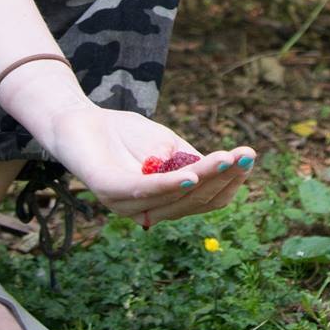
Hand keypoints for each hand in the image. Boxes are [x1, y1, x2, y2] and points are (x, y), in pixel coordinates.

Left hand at [41, 102, 255, 224]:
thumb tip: (221, 168)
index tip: (250, 158)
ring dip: (204, 176)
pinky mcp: (107, 189)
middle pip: (195, 201)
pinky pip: (143, 192)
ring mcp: (126, 204)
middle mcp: (148, 211)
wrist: (79, 119)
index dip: (229, 182)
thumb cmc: (125, 134)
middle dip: (223, 178)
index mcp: (166, 203)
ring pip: (174, 196)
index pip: (205, 201)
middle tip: (245, 156)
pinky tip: (189, 175)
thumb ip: (188, 160)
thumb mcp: (167, 145)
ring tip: (227, 158)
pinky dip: (168, 185)